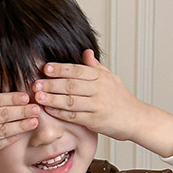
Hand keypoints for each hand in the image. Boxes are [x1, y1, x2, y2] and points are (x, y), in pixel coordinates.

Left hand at [33, 51, 172, 156]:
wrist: (136, 119)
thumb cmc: (121, 99)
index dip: (61, 69)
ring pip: (71, 101)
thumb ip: (95, 66)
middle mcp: (100, 89)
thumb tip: (85, 52)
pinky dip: (60, 114)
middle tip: (36, 83)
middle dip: (52, 84)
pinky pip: (74, 116)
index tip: (45, 68)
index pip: (78, 70)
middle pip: (72, 85)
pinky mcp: (95, 121)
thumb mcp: (111, 78)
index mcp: (101, 77)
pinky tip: (49, 110)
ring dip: (52, 99)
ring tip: (38, 97)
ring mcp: (98, 106)